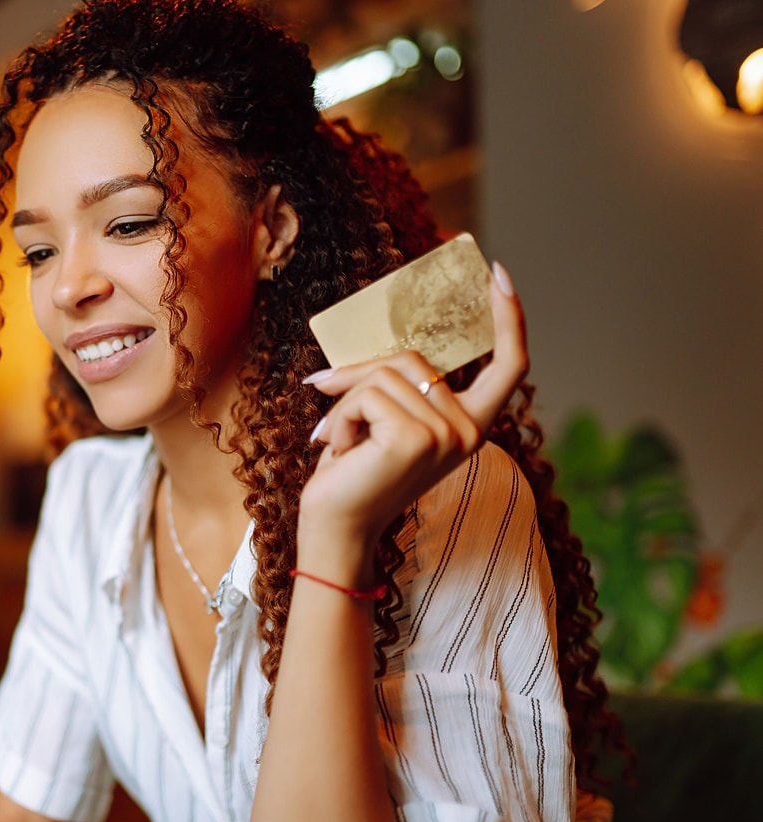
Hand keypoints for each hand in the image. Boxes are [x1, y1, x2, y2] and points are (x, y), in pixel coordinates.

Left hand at [300, 263, 527, 541]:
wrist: (335, 528)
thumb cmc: (353, 475)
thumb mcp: (384, 421)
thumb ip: (399, 387)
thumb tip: (366, 354)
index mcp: (471, 426)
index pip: (509, 367)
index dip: (510, 319)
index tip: (500, 274)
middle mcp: (468, 431)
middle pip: (415, 359)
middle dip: (361, 374)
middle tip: (329, 398)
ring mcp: (446, 435)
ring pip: (385, 374)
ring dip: (347, 402)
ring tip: (342, 441)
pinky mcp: (416, 438)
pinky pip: (367, 394)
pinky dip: (341, 416)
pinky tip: (341, 449)